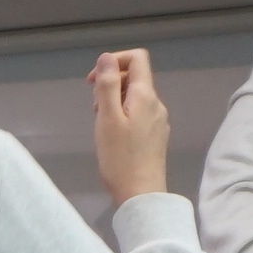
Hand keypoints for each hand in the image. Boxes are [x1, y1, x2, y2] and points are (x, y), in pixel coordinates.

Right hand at [88, 48, 170, 204]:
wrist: (141, 194)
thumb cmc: (120, 158)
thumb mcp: (107, 118)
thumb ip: (107, 85)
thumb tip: (106, 57)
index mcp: (145, 95)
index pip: (137, 58)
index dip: (115, 60)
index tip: (95, 80)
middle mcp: (156, 103)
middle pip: (135, 77)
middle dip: (111, 83)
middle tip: (94, 107)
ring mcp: (158, 120)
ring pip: (135, 96)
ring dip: (115, 100)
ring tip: (101, 123)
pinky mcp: (156, 135)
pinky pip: (139, 113)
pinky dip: (123, 114)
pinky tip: (113, 135)